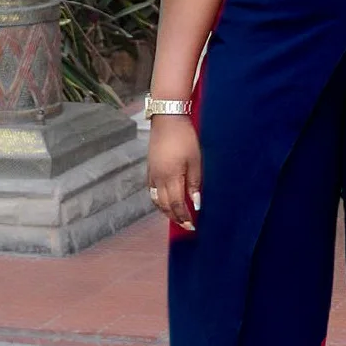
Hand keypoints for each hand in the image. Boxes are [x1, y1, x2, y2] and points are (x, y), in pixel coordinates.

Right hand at [147, 115, 201, 230]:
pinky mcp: (149, 169)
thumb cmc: (185, 138)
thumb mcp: (195, 161)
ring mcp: (152, 174)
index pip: (177, 204)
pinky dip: (158, 201)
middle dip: (175, 218)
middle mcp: (158, 179)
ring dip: (166, 211)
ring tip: (176, 217)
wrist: (168, 119)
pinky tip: (165, 202)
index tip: (193, 225)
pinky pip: (151, 191)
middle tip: (186, 225)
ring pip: (156, 200)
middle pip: (165, 205)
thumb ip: (195, 183)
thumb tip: (196, 203)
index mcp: (171, 177)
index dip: (184, 217)